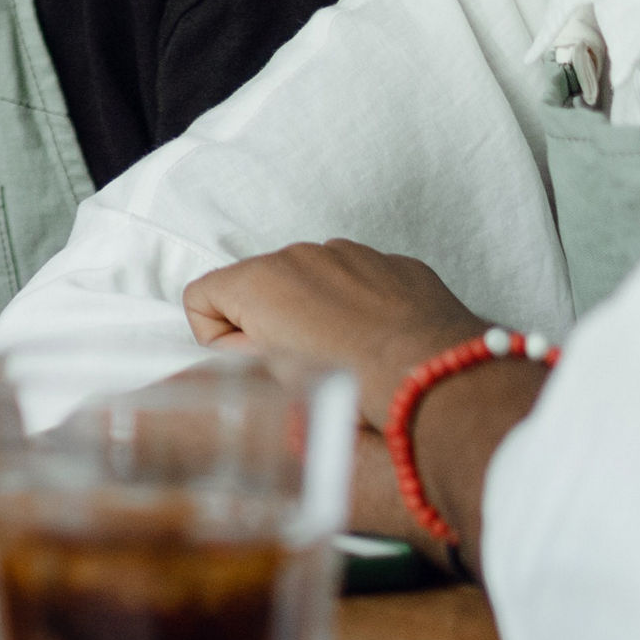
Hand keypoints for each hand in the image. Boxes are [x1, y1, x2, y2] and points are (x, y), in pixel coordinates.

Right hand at [182, 239, 487, 424]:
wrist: (439, 378)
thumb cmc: (356, 386)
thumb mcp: (272, 383)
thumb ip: (237, 359)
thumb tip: (235, 352)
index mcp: (258, 280)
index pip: (199, 297)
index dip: (217, 339)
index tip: (250, 364)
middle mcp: (299, 255)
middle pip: (253, 285)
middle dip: (265, 321)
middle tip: (297, 365)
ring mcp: (348, 254)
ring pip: (305, 280)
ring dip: (311, 311)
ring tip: (342, 354)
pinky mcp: (390, 262)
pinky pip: (353, 279)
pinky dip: (355, 305)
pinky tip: (375, 339)